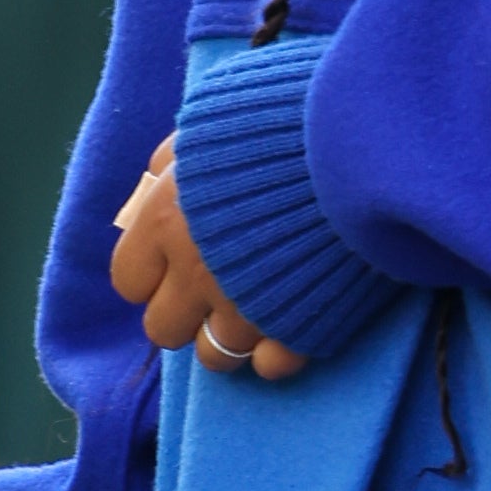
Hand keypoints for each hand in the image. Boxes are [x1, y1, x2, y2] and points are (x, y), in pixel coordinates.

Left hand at [111, 138, 306, 380]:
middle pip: (164, 330)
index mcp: (166, 222)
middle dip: (185, 312)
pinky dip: (278, 352)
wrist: (360, 145)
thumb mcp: (206, 126)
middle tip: (215, 287)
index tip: (175, 260)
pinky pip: (272, 367)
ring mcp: (247, 310)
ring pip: (215, 358)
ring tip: (255, 308)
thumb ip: (171, 165)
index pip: (129, 281)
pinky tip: (290, 325)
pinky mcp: (298, 329)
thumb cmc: (278, 122)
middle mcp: (197, 275)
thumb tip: (154, 189)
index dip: (152, 273)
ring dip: (229, 337)